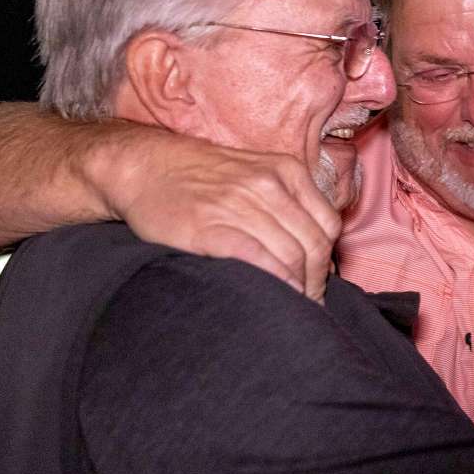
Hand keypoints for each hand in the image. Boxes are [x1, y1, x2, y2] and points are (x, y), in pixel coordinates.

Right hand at [99, 133, 340, 302]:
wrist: (144, 167)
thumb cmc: (203, 178)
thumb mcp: (257, 172)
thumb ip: (289, 202)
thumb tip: (319, 252)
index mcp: (287, 170)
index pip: (329, 225)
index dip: (329, 260)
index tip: (319, 281)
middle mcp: (268, 185)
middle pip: (314, 244)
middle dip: (317, 281)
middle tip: (309, 303)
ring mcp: (239, 205)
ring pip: (291, 256)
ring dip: (298, 288)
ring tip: (292, 306)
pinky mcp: (210, 228)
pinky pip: (258, 260)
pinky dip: (275, 282)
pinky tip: (274, 296)